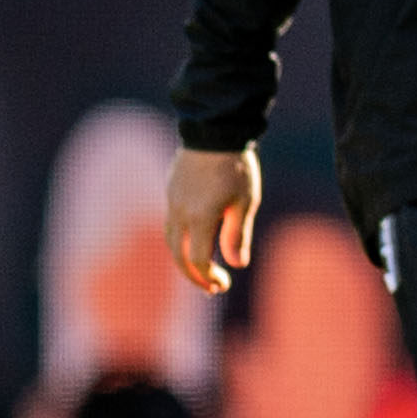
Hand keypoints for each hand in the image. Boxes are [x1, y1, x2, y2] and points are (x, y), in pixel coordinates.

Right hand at [166, 144, 264, 293]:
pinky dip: (179, 240)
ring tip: (201, 269)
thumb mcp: (245, 201)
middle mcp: (179, 213)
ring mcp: (171, 201)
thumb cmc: (236, 166)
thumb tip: (237, 264)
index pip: (197, 260)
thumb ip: (238, 234)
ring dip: (183, 258)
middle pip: (178, 255)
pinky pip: (171, 223)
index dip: (208, 277)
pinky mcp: (170, 191)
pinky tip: (195, 240)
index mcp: (199, 218)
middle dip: (193, 275)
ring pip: (171, 240)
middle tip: (210, 287)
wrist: (214, 130)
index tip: (222, 285)